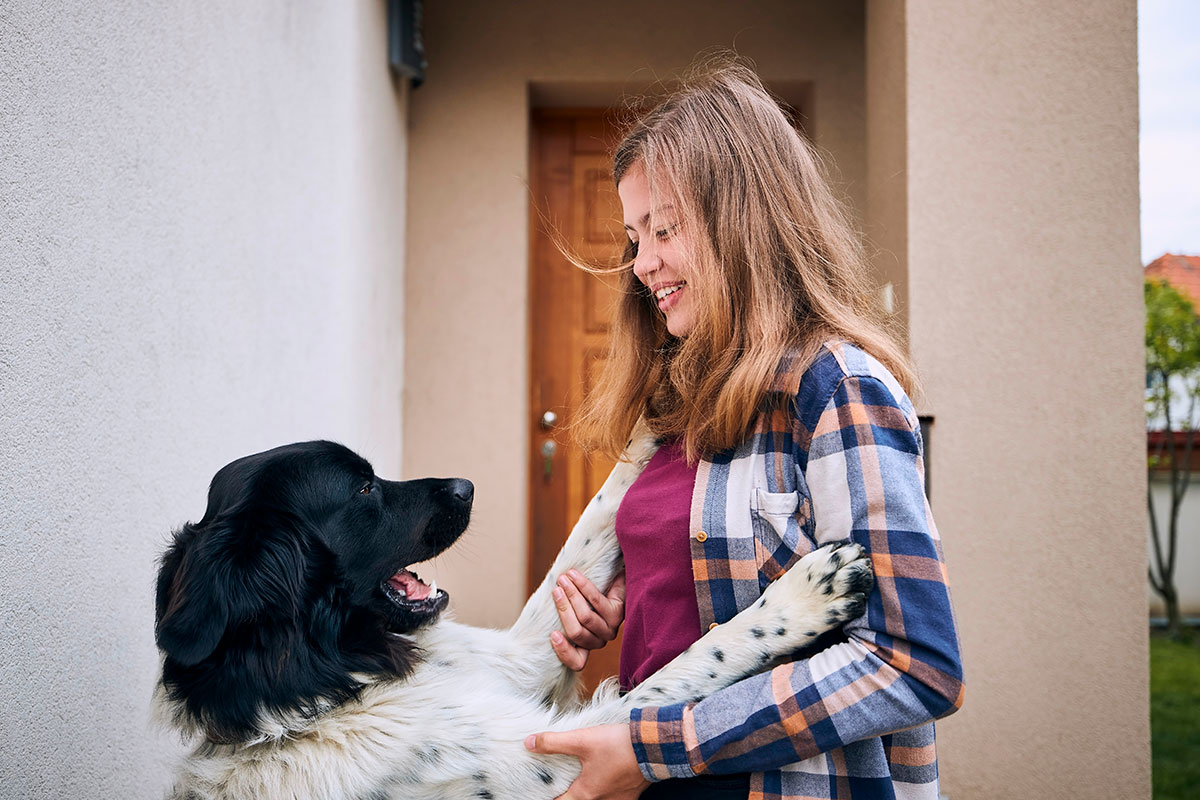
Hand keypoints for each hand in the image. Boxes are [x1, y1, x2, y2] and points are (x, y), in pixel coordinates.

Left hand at [525, 723, 648, 799]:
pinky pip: (613, 798)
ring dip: (587, 792)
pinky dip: (604, 791)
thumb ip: (553, 743)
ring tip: (581, 780)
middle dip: (568, 794)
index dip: (548, 797)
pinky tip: (604, 777)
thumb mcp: (582, 740)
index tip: (540, 790)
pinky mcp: (631, 795)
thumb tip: (529, 743)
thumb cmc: (618, 746)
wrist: (655, 747)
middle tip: (560, 783)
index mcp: (585, 794)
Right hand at [551, 569, 625, 670]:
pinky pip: (596, 601)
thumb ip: (560, 612)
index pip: (577, 662)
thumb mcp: (571, 607)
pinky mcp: (618, 613)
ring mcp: (610, 628)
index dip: (564, 652)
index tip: (553, 634)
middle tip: (555, 590)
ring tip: (563, 579)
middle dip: (563, 609)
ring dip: (571, 595)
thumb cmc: (586, 595)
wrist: (614, 578)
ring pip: (586, 617)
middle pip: (577, 633)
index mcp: (586, 645)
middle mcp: (599, 641)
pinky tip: (574, 575)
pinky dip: (582, 586)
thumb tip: (541, 609)